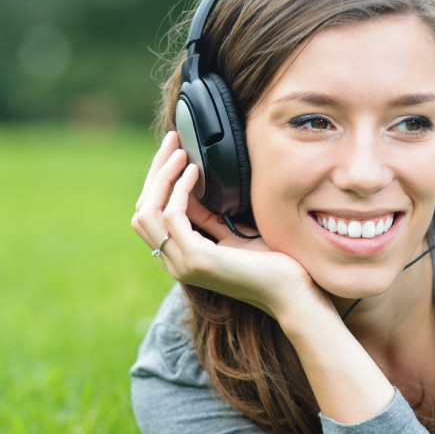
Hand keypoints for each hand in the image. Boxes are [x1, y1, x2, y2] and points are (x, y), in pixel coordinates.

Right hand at [132, 132, 330, 319]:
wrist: (292, 293)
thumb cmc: (273, 265)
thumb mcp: (234, 234)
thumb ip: (211, 219)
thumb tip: (196, 187)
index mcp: (181, 257)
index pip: (151, 215)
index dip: (158, 181)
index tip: (175, 151)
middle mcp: (175, 262)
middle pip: (142, 211)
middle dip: (155, 172)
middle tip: (172, 141)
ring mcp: (183, 263)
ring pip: (147, 212)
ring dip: (162, 176)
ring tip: (182, 153)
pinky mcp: (197, 259)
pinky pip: (172, 215)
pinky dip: (180, 189)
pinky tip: (196, 171)